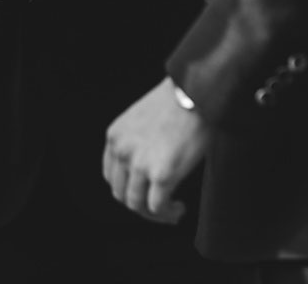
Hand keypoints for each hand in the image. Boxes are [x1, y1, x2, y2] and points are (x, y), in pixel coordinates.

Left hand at [103, 78, 210, 224]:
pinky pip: (157, 207)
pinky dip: (167, 213)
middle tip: (159, 208)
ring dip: (155, 214)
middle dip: (140, 205)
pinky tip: (179, 207)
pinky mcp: (161, 174)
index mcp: (114, 137)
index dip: (128, 189)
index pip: (112, 176)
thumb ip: (136, 142)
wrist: (195, 92)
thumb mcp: (141, 119)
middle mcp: (121, 152)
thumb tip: (147, 168)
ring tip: (172, 210)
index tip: (144, 193)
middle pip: (121, 194)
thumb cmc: (177, 102)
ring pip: (138, 205)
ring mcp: (139, 164)